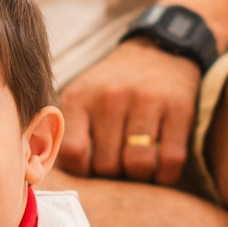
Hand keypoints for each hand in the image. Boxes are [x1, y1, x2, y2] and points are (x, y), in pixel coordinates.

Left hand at [57, 40, 203, 185]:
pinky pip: (170, 160)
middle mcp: (111, 97)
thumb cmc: (113, 85)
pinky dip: (165, 174)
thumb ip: (66, 130)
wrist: (159, 49)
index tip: (91, 168)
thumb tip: (48, 171)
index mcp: (80, 97)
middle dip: (113, 176)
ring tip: (137, 167)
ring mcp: (147, 101)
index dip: (82, 172)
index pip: (74, 153)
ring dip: (139, 177)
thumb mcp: (81, 96)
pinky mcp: (179, 108)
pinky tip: (159, 168)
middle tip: (118, 167)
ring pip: (139, 166)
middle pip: (107, 165)